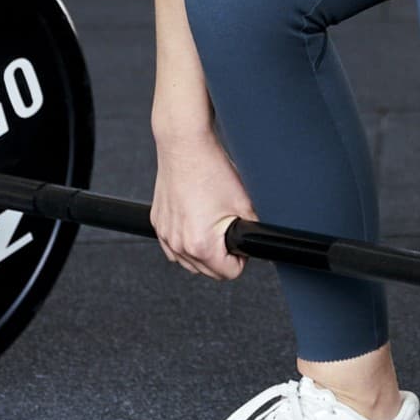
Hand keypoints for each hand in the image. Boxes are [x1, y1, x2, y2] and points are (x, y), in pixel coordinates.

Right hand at [149, 126, 255, 280]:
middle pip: (210, 272)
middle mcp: (178, 244)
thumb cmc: (210, 169)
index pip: (230, 273)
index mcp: (201, 245)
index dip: (240, 257)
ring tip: (212, 225)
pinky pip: (175, 248)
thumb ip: (255, 231)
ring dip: (204, 252)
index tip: (239, 239)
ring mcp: (166, 235)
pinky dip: (187, 242)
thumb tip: (261, 243)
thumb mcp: (244, 204)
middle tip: (228, 229)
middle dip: (222, 256)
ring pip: (190, 263)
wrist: (185, 146)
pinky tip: (197, 223)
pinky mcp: (158, 224)